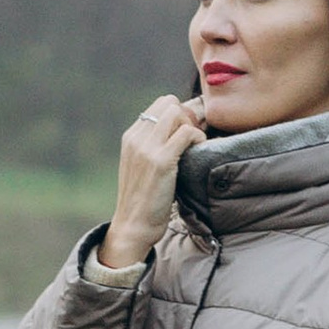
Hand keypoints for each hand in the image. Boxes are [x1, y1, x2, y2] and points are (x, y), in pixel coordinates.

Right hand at [95, 94, 206, 270]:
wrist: (133, 225)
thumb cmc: (144, 199)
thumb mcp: (142, 166)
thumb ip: (154, 146)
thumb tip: (181, 129)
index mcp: (131, 137)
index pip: (159, 105)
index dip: (178, 114)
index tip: (187, 132)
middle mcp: (136, 138)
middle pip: (168, 103)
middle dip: (186, 115)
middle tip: (193, 138)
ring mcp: (147, 148)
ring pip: (176, 112)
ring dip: (192, 125)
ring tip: (195, 146)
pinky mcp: (161, 161)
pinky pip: (187, 132)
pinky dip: (198, 138)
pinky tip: (198, 152)